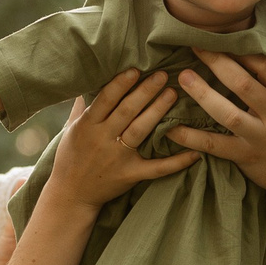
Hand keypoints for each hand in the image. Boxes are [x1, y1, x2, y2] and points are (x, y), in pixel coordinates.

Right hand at [36, 69, 198, 210]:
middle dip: (145, 91)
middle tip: (163, 75)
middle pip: (126, 111)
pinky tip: (195, 152)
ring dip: (157, 111)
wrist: (70, 195)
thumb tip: (85, 84)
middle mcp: (102, 140)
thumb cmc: (69, 159)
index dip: (120, 84)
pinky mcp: (130, 175)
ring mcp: (118, 158)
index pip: (105, 100)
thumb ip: (80, 108)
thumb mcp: (70, 131)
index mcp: (87, 126)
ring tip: (173, 94)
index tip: (135, 69)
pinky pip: (156, 168)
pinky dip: (177, 162)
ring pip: (140, 131)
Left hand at [166, 51, 265, 199]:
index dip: (241, 48)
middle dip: (216, 61)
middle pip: (241, 82)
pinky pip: (215, 146)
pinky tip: (172, 129)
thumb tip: (258, 54)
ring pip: (226, 112)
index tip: (222, 35)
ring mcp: (261, 136)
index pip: (264, 63)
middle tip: (195, 45)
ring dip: (201, 93)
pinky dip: (192, 138)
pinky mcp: (248, 156)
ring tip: (182, 77)